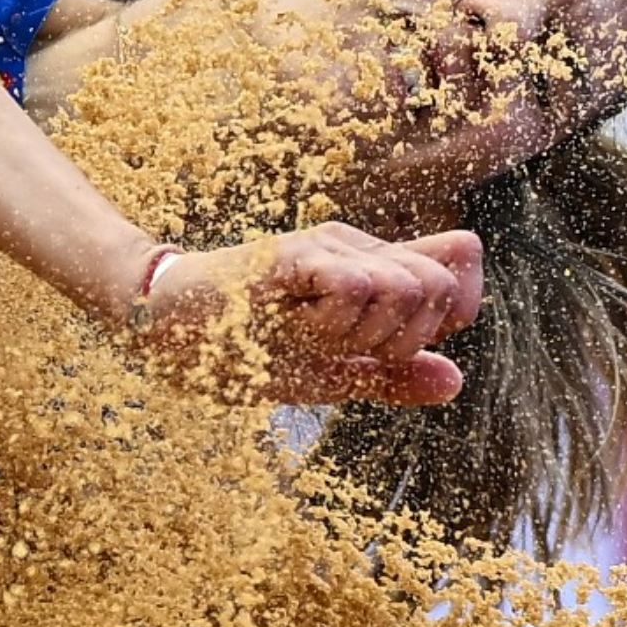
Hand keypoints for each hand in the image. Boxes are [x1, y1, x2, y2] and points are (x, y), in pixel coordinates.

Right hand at [134, 221, 483, 405]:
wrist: (166, 329)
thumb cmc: (244, 347)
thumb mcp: (330, 374)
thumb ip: (390, 375)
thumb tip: (456, 380)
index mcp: (375, 270)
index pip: (460, 266)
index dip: (453, 313)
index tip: (398, 346)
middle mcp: (359, 248)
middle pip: (440, 285)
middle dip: (402, 338)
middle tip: (340, 347)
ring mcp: (326, 246)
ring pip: (405, 286)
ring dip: (361, 335)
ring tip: (306, 334)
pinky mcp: (293, 252)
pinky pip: (356, 285)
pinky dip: (334, 322)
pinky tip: (292, 324)